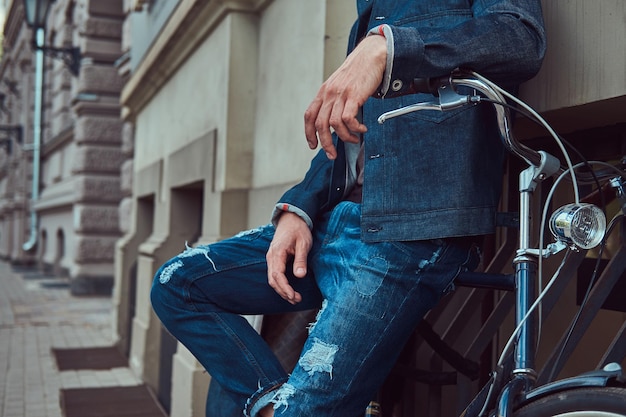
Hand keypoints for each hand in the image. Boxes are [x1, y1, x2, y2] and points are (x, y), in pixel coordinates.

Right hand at [266, 212, 311, 303]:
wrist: (292, 219)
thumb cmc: (299, 229)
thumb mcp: (303, 243)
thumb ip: (300, 260)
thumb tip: (299, 276)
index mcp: (277, 252)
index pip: (278, 275)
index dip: (285, 288)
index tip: (293, 296)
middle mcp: (271, 256)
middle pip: (273, 280)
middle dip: (284, 292)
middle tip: (296, 300)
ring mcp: (271, 258)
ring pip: (272, 279)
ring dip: (282, 290)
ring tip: (294, 298)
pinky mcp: (274, 259)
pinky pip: (274, 275)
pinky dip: (280, 284)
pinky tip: (289, 290)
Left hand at [304, 34, 386, 158]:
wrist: (372, 55)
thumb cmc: (358, 72)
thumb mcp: (340, 86)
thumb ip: (334, 101)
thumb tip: (335, 123)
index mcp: (323, 92)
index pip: (309, 116)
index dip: (308, 133)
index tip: (313, 145)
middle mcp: (329, 93)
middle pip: (320, 124)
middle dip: (325, 143)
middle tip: (333, 154)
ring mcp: (340, 94)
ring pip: (334, 125)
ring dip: (344, 137)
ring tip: (354, 139)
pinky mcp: (354, 95)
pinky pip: (349, 119)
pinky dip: (355, 129)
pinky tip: (362, 129)